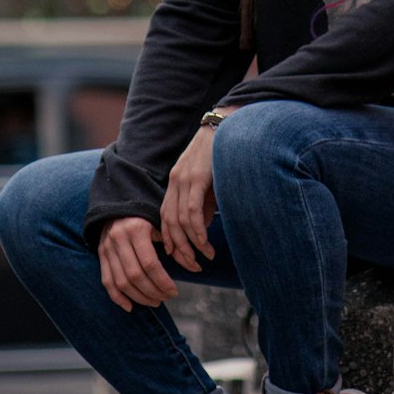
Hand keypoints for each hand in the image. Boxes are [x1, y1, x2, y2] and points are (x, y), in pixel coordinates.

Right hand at [99, 216, 177, 310]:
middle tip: (166, 298)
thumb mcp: (162, 226)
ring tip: (155, 302)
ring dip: (139, 297)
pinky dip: (117, 297)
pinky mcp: (101, 256)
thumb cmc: (146, 218)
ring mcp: (107, 249)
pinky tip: (130, 306)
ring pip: (121, 282)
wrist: (119, 208)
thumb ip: (177, 246)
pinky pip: (107, 281)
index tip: (174, 291)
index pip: (150, 263)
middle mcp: (119, 239)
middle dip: (153, 291)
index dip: (163, 281)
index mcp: (136, 230)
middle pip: (135, 275)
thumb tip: (195, 267)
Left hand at [161, 124, 225, 271]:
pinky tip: (206, 243)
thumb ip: (202, 206)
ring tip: (205, 258)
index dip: (172, 242)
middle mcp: (174, 183)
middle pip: (169, 225)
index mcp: (175, 184)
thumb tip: (199, 232)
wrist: (229, 127)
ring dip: (191, 245)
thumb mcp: (209, 185)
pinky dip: (197, 232)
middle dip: (180, 251)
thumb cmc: (223, 156)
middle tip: (194, 267)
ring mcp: (183, 180)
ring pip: (179, 222)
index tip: (183, 259)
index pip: (165, 220)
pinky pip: (191, 212)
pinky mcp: (196, 178)